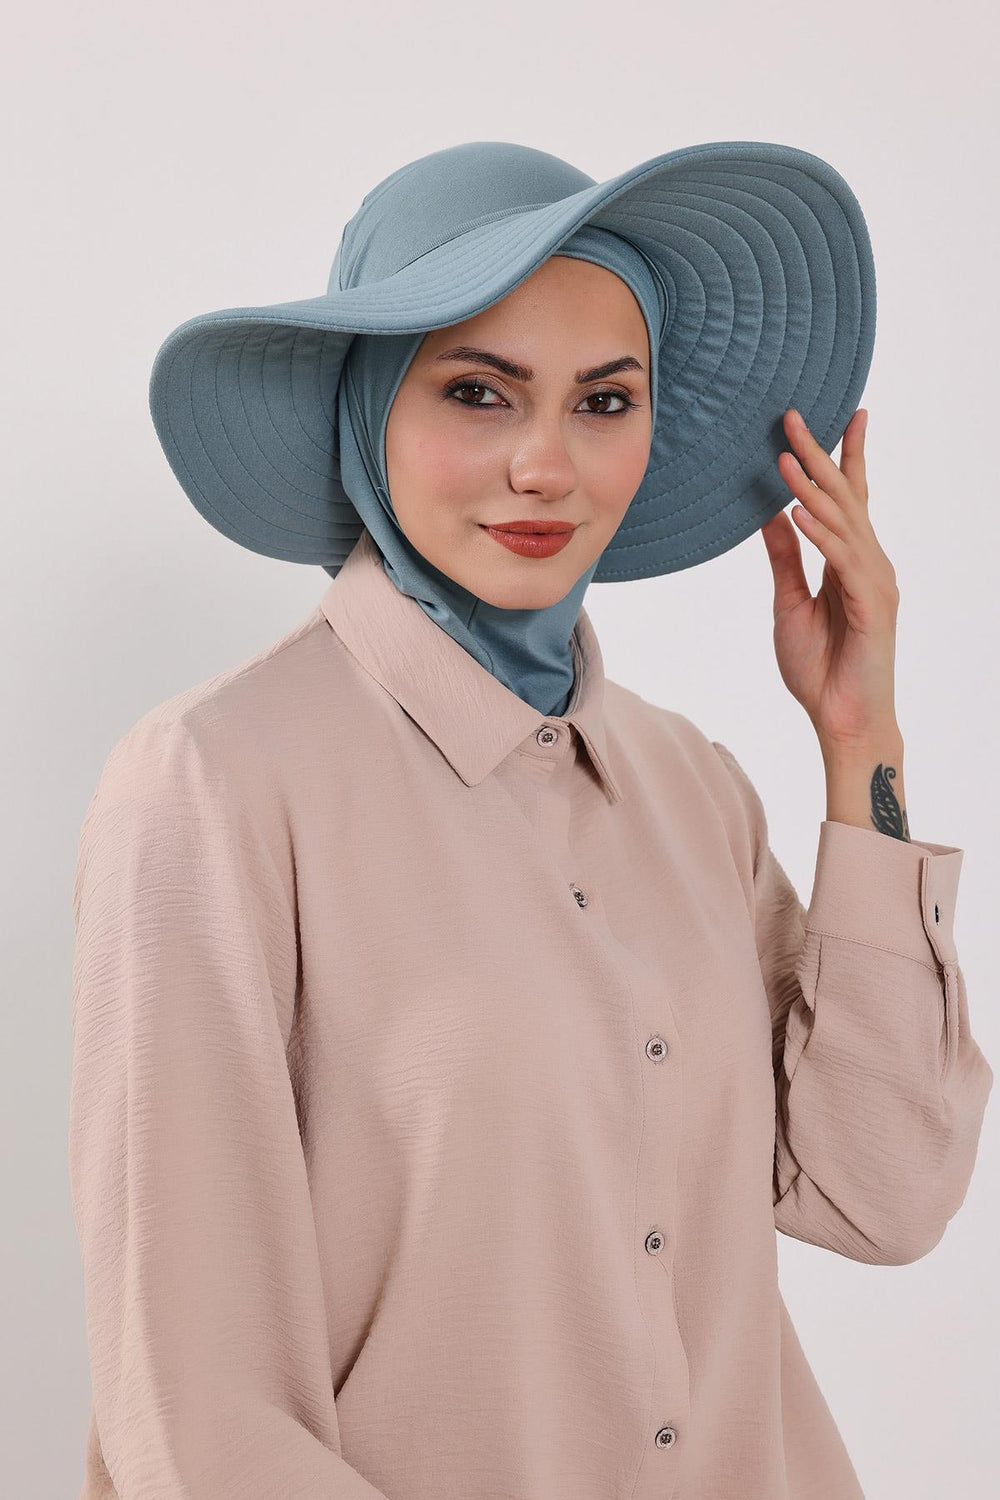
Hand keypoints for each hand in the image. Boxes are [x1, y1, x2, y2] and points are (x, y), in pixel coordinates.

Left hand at [759, 408, 900, 749]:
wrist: (842, 719)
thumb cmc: (821, 668)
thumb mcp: (790, 602)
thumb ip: (785, 558)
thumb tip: (770, 514)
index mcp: (852, 560)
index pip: (849, 498)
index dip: (843, 455)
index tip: (835, 416)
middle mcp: (869, 563)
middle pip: (845, 498)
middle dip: (819, 455)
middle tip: (792, 416)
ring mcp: (874, 582)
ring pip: (843, 523)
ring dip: (812, 489)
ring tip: (783, 457)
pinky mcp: (870, 605)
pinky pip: (842, 561)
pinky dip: (820, 535)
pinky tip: (797, 512)